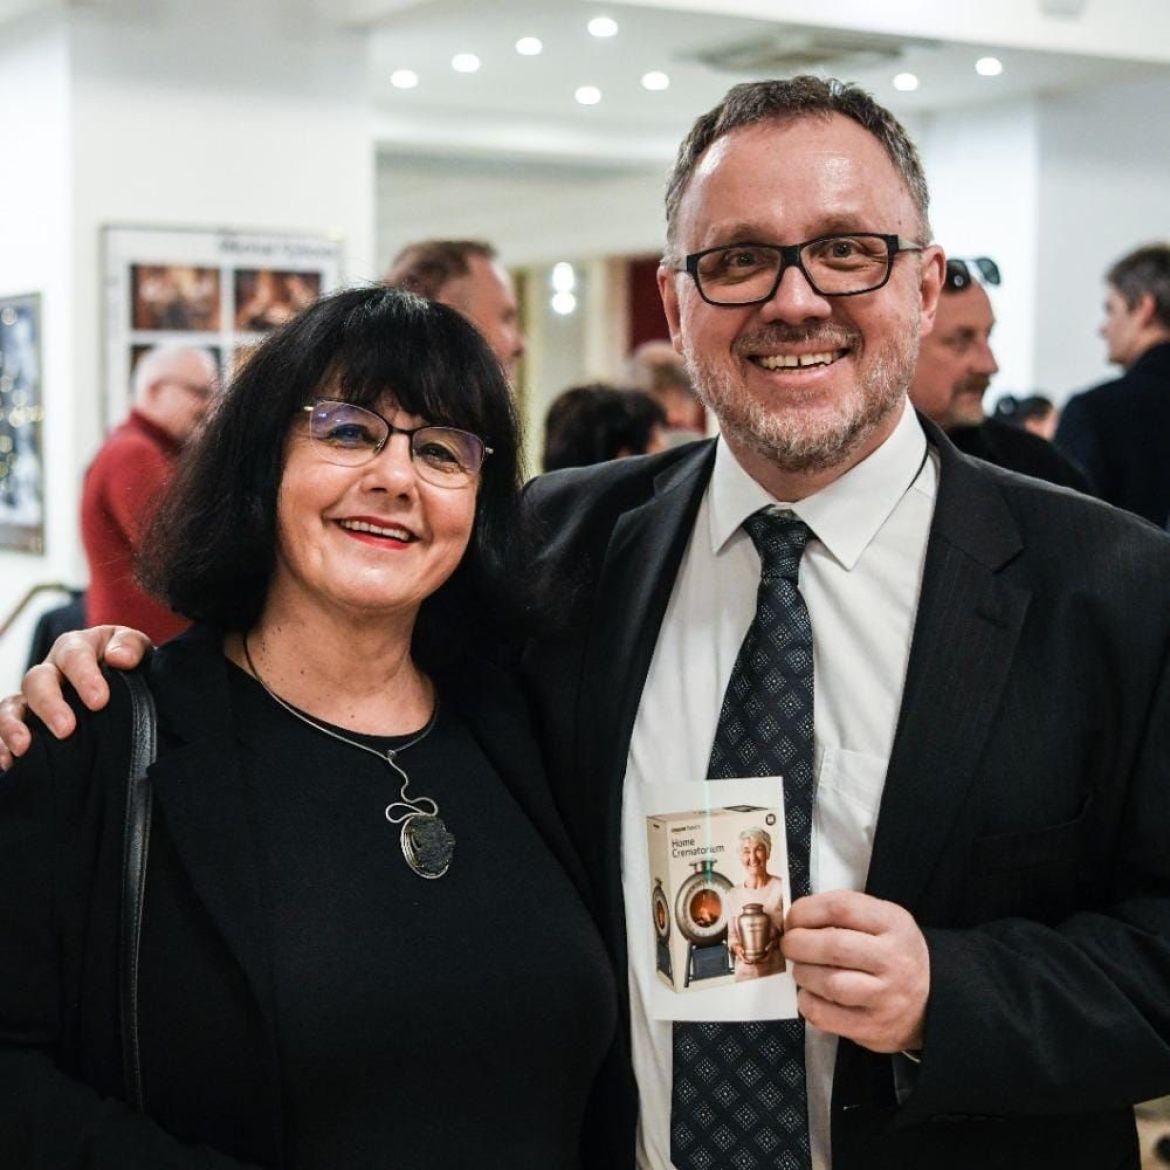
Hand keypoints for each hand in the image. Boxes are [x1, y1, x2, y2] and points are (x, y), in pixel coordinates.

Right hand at [0, 626, 152, 766]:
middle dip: (49, 704)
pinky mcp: (27, 721)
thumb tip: (119, 658)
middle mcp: (51, 669)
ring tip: (24, 747)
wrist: (131, 685)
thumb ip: (131, 647)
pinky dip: (1, 744)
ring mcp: (36, 696)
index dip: (84, 676)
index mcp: (77, 647)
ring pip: (13, 704)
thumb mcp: (138, 649)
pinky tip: (8, 762)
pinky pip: (4, 728)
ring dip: (13, 725)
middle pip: (38, 679)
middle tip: (66, 729)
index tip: (99, 701)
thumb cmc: (132, 666)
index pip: (74, 655)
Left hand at [781, 890, 929, 1053]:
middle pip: (832, 947)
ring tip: (802, 969)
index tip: (793, 918)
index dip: (806, 911)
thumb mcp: (882, 920)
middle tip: (790, 945)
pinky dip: (807, 1003)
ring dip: (802, 974)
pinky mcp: (874, 1029)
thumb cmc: (892, 952)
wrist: (933, 999)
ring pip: (829, 983)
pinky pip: (826, 1016)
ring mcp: (886, 998)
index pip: (841, 908)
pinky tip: (809, 994)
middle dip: (798, 943)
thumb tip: (793, 919)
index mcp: (893, 923)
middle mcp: (893, 960)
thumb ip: (843, 914)